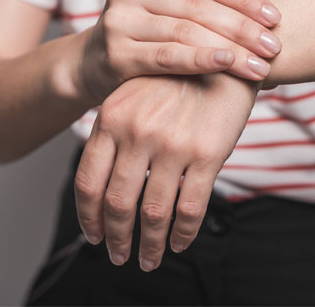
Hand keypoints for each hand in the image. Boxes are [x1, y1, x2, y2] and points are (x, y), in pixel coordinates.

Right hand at [71, 0, 281, 104]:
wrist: (92, 64)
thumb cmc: (145, 35)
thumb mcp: (165, 8)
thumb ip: (200, 3)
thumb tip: (264, 15)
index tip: (274, 18)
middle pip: (199, 6)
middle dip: (243, 28)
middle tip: (274, 46)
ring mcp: (119, 19)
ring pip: (187, 31)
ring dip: (231, 50)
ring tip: (261, 65)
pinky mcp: (116, 52)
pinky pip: (168, 56)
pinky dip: (201, 60)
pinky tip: (228, 65)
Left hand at [73, 73, 257, 271]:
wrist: (225, 55)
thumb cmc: (177, 77)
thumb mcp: (134, 93)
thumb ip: (114, 131)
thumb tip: (102, 182)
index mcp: (112, 117)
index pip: (88, 181)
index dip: (88, 217)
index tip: (93, 235)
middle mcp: (138, 132)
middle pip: (117, 203)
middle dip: (115, 238)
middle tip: (118, 255)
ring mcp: (172, 144)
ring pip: (152, 212)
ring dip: (148, 245)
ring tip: (149, 259)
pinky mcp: (207, 154)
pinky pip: (189, 208)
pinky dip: (183, 234)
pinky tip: (180, 243)